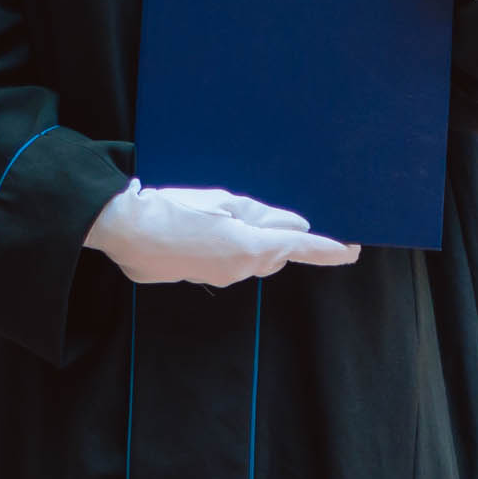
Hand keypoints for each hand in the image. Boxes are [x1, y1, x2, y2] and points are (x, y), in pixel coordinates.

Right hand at [83, 180, 358, 286]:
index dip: (327, 249)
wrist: (126, 231)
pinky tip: (209, 229)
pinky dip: (230, 246)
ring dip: (251, 240)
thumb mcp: (223, 200)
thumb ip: (261, 214)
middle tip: (272, 215)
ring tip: (227, 214)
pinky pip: (231, 262)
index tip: (351, 249)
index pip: (300, 248)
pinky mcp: (204, 277)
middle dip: (279, 237)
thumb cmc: (174, 208)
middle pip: (275, 253)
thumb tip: (294, 224)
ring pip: (253, 258)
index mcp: (250, 246)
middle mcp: (242, 268)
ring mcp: (223, 276)